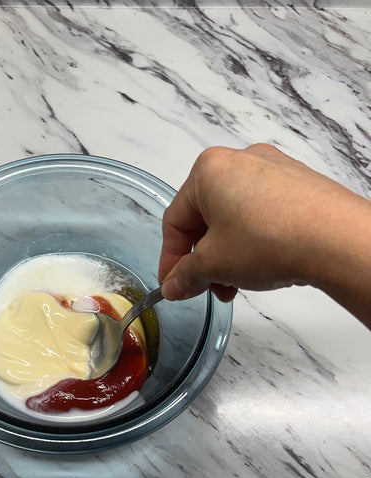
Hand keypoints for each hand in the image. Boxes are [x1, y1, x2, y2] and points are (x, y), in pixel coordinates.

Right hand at [158, 144, 370, 326]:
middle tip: (205, 286)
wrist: (337, 240)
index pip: (175, 220)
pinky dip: (252, 242)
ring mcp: (273, 170)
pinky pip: (261, 214)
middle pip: (205, 218)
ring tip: (235, 284)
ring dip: (226, 255)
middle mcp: (239, 161)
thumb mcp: (214, 264)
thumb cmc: (271, 239)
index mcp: (208, 170)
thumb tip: (174, 285)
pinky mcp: (297, 184)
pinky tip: (260, 266)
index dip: (170, 259)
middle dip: (203, 260)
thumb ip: (185, 275)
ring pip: (233, 218)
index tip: (173, 283)